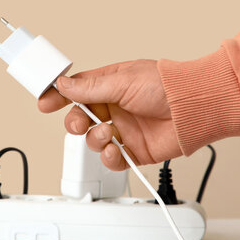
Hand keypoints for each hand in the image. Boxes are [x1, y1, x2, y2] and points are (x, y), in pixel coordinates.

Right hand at [38, 59, 181, 169]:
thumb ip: (90, 88)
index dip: (59, 96)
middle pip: (81, 117)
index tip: (44, 102)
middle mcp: (115, 107)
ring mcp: (124, 128)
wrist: (195, 108)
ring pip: (94, 139)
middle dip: (74, 122)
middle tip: (78, 123)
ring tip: (108, 133)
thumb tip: (63, 85)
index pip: (77, 90)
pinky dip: (110, 157)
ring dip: (95, 139)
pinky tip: (116, 149)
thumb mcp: (122, 80)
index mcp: (110, 85)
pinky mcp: (135, 149)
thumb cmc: (166, 85)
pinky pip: (113, 158)